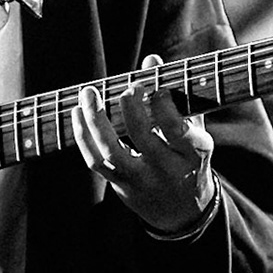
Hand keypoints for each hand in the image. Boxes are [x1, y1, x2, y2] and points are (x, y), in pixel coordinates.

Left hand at [71, 53, 216, 234]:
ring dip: (96, 120)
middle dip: (131, 107)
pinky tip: (78, 113)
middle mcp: (166, 170)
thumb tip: (151, 59)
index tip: (153, 81)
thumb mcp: (194, 132)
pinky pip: (95, 162)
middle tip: (127, 86)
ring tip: (89, 92)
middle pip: (142, 137)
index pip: (176, 128)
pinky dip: (83, 137)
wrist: (182, 213)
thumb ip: (176, 96)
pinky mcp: (120, 186)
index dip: (163, 103)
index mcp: (192, 154)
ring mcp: (141, 180)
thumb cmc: (189, 159)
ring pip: (112, 152)